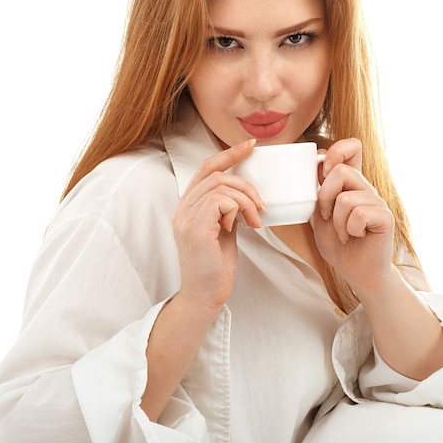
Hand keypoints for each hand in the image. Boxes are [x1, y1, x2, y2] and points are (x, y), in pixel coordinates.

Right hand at [172, 139, 262, 309]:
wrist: (205, 295)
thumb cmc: (215, 266)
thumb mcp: (223, 230)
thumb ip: (227, 210)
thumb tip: (245, 194)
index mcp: (187, 206)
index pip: (205, 168)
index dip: (228, 154)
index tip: (250, 146)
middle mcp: (182, 209)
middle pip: (215, 173)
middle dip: (245, 183)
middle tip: (261, 204)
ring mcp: (185, 218)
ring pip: (221, 186)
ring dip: (246, 200)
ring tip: (255, 219)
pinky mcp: (195, 229)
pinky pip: (220, 201)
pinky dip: (238, 209)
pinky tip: (243, 227)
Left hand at [313, 138, 394, 291]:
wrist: (354, 270)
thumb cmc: (337, 242)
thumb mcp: (318, 213)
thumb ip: (316, 190)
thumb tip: (315, 162)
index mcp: (351, 182)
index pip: (352, 146)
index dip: (336, 151)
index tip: (324, 171)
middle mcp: (366, 187)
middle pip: (341, 171)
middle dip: (324, 197)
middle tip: (327, 216)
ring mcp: (377, 201)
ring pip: (345, 198)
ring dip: (336, 221)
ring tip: (343, 231)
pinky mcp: (385, 217)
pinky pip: (358, 214)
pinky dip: (349, 229)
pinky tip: (354, 236)